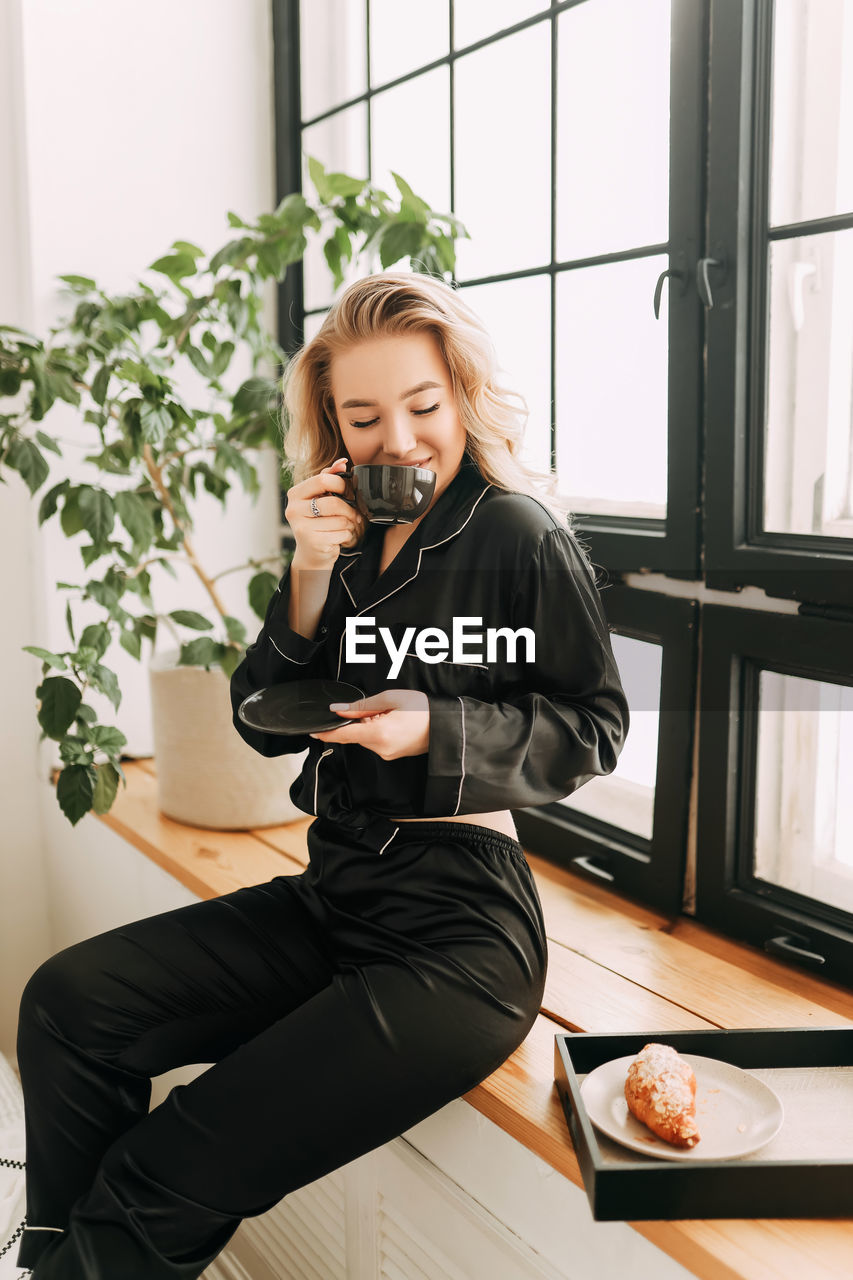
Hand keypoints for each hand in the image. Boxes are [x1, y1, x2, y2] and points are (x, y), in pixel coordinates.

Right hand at [284, 457, 363, 567]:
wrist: (311, 554)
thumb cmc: (317, 521)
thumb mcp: (320, 497)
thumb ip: (329, 477)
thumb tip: (342, 462)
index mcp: (295, 494)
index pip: (322, 479)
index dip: (341, 484)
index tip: (347, 492)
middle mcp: (293, 510)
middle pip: (333, 502)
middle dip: (349, 509)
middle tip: (354, 514)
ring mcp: (301, 527)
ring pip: (340, 520)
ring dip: (349, 524)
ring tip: (344, 527)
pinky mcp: (313, 542)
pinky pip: (342, 534)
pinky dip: (346, 536)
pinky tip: (339, 538)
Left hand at [309, 689, 429, 759]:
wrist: (446, 727)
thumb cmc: (423, 709)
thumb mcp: (391, 699)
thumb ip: (361, 706)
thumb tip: (338, 710)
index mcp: (378, 733)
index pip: (343, 735)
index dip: (326, 733)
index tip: (313, 730)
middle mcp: (380, 748)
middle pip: (355, 734)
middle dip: (360, 720)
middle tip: (381, 708)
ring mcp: (387, 754)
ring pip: (366, 738)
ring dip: (370, 725)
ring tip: (392, 714)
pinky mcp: (392, 755)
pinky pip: (376, 742)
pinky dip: (378, 731)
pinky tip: (394, 722)